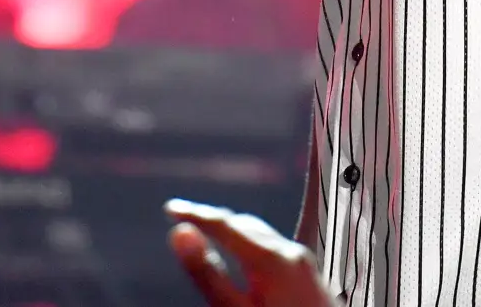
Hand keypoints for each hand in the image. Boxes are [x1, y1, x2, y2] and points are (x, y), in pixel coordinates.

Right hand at [165, 199, 334, 306]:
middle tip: (185, 218)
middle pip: (245, 226)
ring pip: (262, 235)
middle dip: (215, 221)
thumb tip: (180, 234)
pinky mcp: (309, 271)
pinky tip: (244, 252)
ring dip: (235, 230)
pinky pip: (275, 248)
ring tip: (209, 230)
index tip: (171, 208)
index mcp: (271, 257)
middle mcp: (291, 251)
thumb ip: (208, 273)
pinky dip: (252, 244)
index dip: (196, 214)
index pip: (226, 225)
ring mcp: (304, 261)